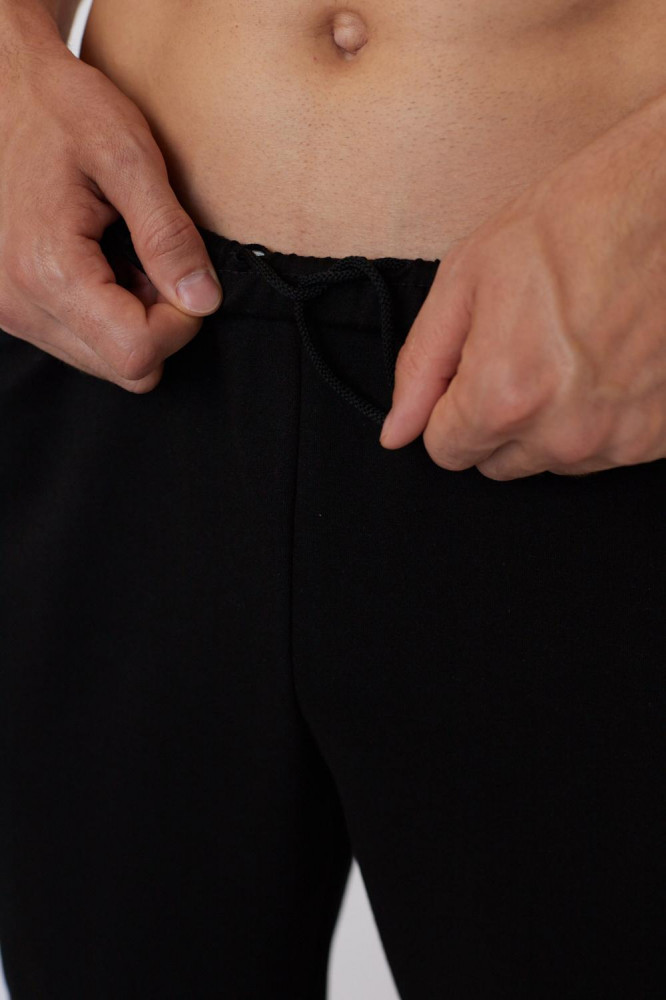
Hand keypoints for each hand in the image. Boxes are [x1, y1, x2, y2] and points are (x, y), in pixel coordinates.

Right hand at [0, 41, 222, 390]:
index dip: (180, 323)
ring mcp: (10, 309)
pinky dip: (106, 314)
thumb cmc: (62, 107)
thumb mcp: (127, 154)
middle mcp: (19, 303)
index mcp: (48, 269)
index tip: (184, 272)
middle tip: (155, 260)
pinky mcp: (11, 306)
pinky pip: (81, 342)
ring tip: (123, 254)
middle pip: (124, 368)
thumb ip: (168, 234)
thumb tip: (203, 302)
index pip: (138, 353)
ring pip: (105, 362)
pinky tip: (102, 262)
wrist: (0, 87)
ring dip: (133, 319)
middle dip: (158, 324)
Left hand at [379, 92, 665, 479]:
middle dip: (496, 417)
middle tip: (524, 348)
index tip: (471, 369)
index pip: (445, 450)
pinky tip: (609, 362)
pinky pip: (604, 453)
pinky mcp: (659, 438)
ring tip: (572, 349)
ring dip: (549, 422)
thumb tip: (397, 431)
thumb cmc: (578, 221)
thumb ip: (423, 366)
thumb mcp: (469, 278)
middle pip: (497, 462)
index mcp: (505, 397)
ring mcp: (619, 441)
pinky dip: (598, 418)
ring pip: (550, 460)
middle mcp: (564, 434)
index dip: (449, 407)